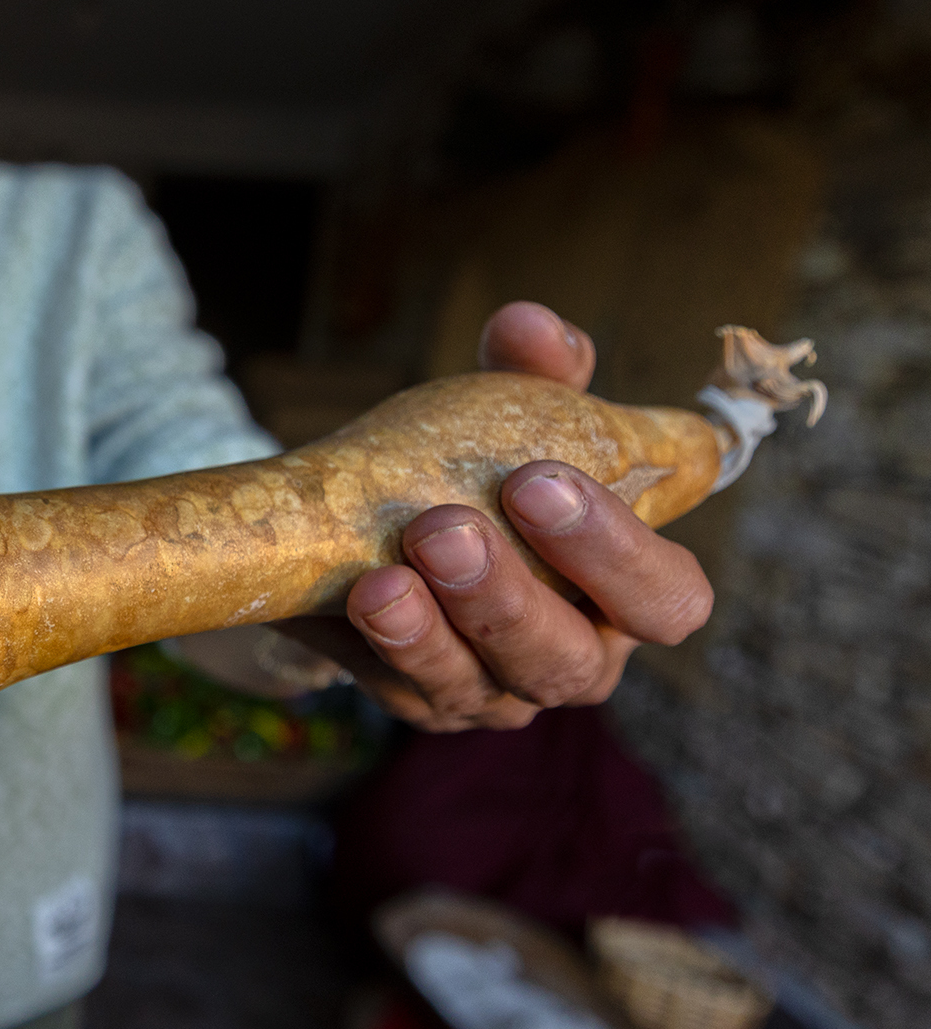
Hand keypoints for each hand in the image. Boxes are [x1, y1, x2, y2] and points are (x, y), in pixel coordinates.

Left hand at [280, 301, 712, 731]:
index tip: (541, 479)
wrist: (361, 522)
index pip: (669, 598)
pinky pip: (408, 688)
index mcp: (626, 592)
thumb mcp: (509, 411)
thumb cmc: (475, 466)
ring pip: (485, 684)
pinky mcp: (424, 703)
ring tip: (391, 568)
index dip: (620, 550)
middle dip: (509, 596)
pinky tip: (359, 596)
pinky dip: (386, 644)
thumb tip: (527, 325)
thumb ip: (535, 368)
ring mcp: (496, 693)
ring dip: (437, 626)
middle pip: (569, 659)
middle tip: (448, 528)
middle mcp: (574, 656)